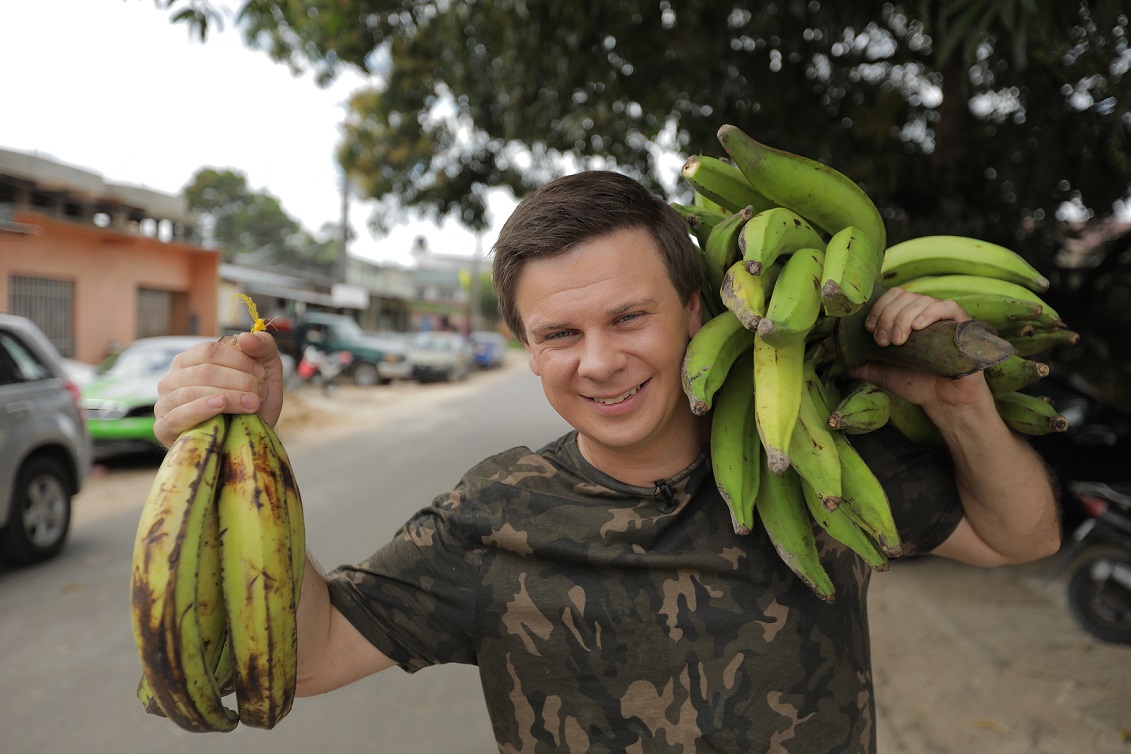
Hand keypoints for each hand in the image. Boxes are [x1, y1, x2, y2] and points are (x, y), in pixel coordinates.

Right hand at [154, 331, 283, 446]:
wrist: (248, 442)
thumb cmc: (254, 403)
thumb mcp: (266, 372)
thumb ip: (262, 347)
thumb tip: (245, 337)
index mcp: (191, 360)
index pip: (210, 350)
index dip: (240, 360)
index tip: (262, 373)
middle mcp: (173, 378)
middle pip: (203, 371)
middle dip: (239, 381)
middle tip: (261, 393)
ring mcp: (165, 402)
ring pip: (191, 391)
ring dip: (229, 397)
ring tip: (253, 404)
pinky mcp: (163, 427)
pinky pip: (177, 415)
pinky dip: (201, 409)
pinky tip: (220, 406)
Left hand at [846, 287, 991, 412]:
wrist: (942, 402)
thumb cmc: (915, 383)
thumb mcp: (882, 372)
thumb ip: (862, 365)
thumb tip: (840, 361)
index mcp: (906, 317)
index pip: (891, 296)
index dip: (877, 308)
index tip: (868, 329)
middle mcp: (924, 313)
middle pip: (903, 296)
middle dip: (887, 316)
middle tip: (882, 341)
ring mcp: (943, 318)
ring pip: (921, 300)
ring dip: (904, 318)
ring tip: (898, 341)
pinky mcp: (962, 326)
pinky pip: (948, 307)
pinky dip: (930, 312)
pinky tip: (918, 327)